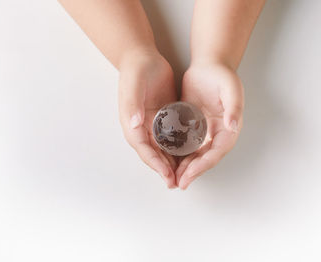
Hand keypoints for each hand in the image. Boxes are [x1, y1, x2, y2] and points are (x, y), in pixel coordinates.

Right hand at [118, 50, 177, 187]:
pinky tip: (189, 155)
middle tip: (177, 183)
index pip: (144, 149)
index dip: (155, 164)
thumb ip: (132, 104)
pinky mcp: (163, 117)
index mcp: (131, 123)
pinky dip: (177, 148)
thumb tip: (134, 124)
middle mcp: (141, 127)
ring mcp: (152, 123)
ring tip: (184, 176)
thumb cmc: (136, 70)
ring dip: (171, 163)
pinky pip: (170, 138)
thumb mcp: (133, 85)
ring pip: (162, 149)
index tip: (167, 176)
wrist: (142, 56)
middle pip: (153, 154)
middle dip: (164, 170)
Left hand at [176, 62, 243, 188]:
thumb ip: (234, 107)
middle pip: (205, 158)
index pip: (216, 153)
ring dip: (185, 167)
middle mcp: (218, 133)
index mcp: (230, 128)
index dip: (203, 166)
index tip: (189, 175)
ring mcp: (206, 131)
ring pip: (195, 154)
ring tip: (172, 178)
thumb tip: (232, 126)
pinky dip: (179, 154)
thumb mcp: (231, 88)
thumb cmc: (222, 75)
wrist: (209, 64)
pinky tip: (167, 160)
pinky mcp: (194, 126)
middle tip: (178, 183)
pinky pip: (187, 144)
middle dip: (192, 172)